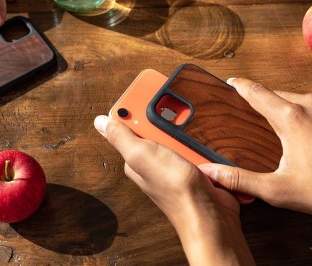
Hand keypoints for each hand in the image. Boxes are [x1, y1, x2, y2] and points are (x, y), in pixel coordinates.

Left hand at [94, 115, 254, 265]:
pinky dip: (204, 143)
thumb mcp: (143, 157)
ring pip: (181, 134)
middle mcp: (154, 160)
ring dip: (190, 131)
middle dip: (170, 119)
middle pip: (159, 126)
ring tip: (196, 139)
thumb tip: (100, 121)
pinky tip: (207, 145)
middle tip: (179, 122)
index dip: (140, 108)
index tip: (151, 93)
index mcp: (136, 156)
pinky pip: (199, 145)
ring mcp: (177, 163)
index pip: (132, 123)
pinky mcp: (197, 166)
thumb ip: (122, 138)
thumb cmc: (177, 191)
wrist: (211, 217)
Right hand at [198, 77, 311, 254]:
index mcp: (290, 117)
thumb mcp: (278, 189)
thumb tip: (210, 173)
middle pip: (278, 96)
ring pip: (301, 101)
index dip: (240, 86)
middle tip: (254, 116)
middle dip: (264, 103)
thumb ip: (240, 179)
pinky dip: (311, 116)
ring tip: (284, 131)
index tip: (230, 81)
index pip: (256, 92)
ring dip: (289, 111)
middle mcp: (311, 103)